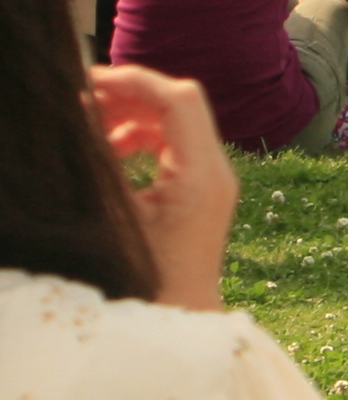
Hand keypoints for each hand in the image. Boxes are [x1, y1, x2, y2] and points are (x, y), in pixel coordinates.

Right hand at [88, 64, 236, 309]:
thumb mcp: (114, 219)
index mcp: (202, 175)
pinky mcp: (200, 189)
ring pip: (174, 122)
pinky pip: (172, 145)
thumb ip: (100, 167)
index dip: (134, 81)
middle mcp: (216, 170)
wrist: (175, 319)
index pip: (179, 100)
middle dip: (128, 96)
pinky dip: (138, 138)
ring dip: (130, 117)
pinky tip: (104, 151)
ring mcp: (212, 179)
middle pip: (179, 104)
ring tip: (85, 124)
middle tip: (79, 98)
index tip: (89, 79)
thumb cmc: (142, 280)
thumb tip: (78, 121)